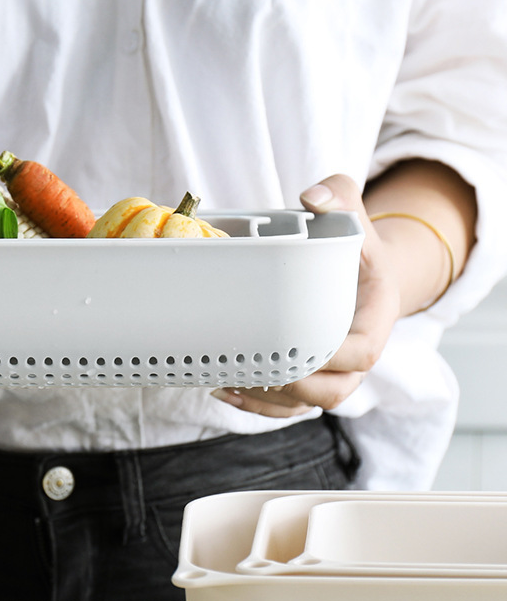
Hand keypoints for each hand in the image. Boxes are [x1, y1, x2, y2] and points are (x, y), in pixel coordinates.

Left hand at [212, 174, 401, 416]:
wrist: (359, 275)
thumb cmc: (354, 247)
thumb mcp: (353, 214)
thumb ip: (340, 195)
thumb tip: (312, 197)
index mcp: (375, 318)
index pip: (364, 352)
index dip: (333, 358)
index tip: (299, 350)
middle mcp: (357, 353)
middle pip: (335, 391)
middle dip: (294, 388)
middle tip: (255, 370)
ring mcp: (333, 372)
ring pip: (307, 405)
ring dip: (268, 401)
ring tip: (229, 381)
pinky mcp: (310, 379)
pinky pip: (288, 406)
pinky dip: (257, 404)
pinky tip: (225, 389)